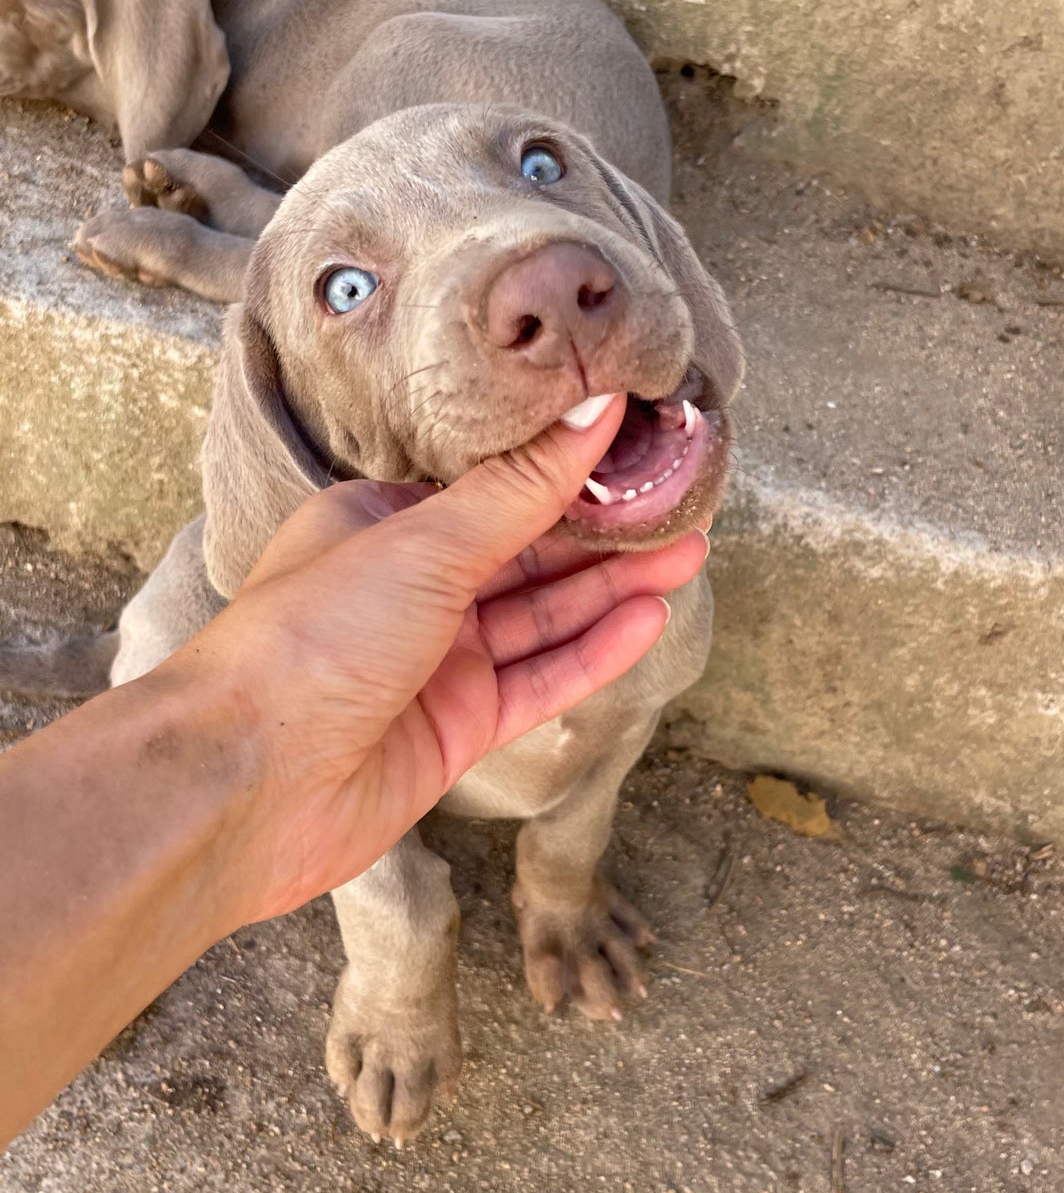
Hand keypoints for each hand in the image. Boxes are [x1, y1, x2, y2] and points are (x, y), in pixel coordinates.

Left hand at [186, 396, 708, 925]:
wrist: (247, 783)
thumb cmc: (306, 642)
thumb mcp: (424, 544)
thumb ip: (520, 487)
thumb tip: (592, 409)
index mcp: (378, 525)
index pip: (489, 489)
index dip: (561, 468)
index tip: (630, 444)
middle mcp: (406, 591)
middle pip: (525, 554)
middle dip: (601, 531)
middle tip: (680, 502)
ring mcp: (433, 664)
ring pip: (541, 619)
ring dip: (611, 589)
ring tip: (687, 552)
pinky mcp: (455, 729)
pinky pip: (540, 681)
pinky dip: (593, 652)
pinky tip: (647, 620)